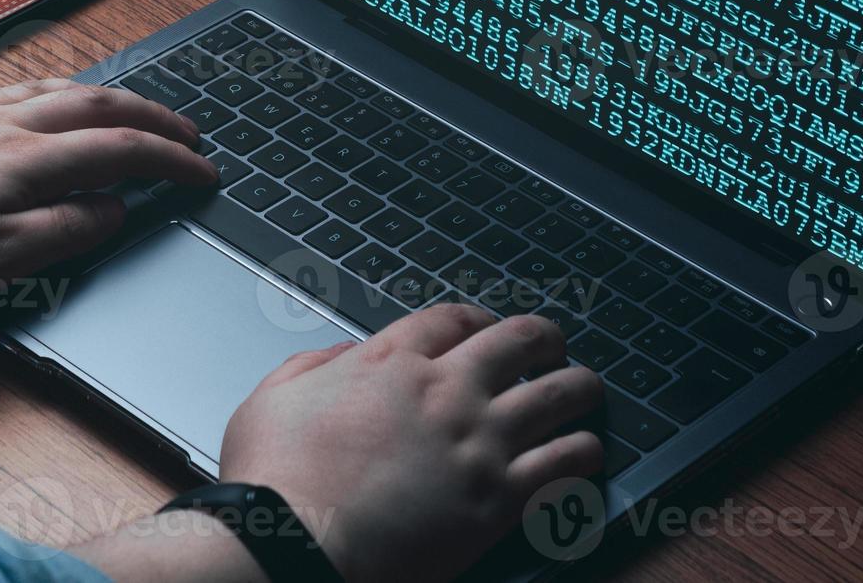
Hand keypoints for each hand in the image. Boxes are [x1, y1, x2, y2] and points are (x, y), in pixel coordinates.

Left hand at [0, 79, 215, 307]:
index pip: (122, 151)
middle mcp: (7, 125)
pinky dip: (59, 90)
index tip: (204, 172)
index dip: (171, 161)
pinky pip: (19, 87)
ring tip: (137, 111)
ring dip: (112, 97)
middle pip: (100, 104)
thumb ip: (66, 231)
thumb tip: (113, 209)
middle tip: (190, 132)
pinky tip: (52, 100)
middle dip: (155, 116)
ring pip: (61, 87)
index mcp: (28, 160)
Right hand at [217, 305, 604, 582]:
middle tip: (553, 347)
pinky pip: (563, 464)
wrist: (290, 543)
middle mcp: (446, 391)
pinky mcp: (497, 498)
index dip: (478, 318)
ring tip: (588, 391)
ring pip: (557, 396)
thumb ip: (316, 364)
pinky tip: (586, 454)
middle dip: (544, 339)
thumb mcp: (273, 395)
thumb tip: (347, 356)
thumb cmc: (273, 480)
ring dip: (580, 388)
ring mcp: (478, 443)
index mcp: (391, 361)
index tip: (487, 328)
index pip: (454, 318)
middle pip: (519, 341)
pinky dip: (582, 454)